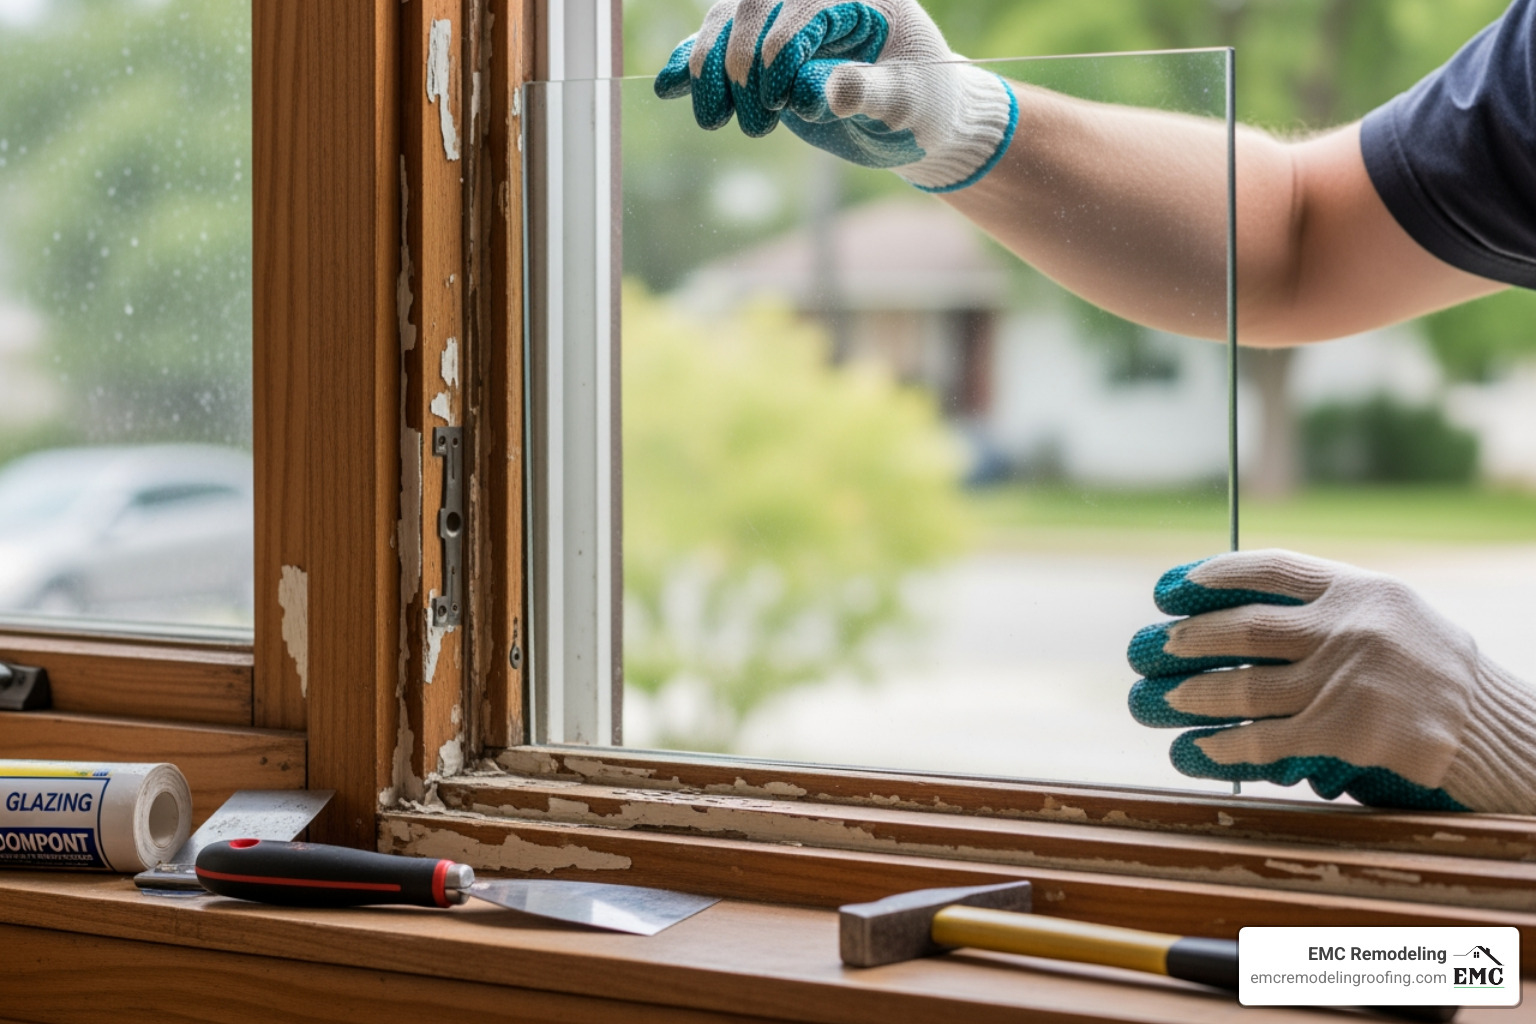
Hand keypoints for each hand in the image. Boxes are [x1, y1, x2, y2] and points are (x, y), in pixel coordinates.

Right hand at [653, 0, 1017, 192]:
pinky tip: (667, 85)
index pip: (807, 2)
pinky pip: (719, 44)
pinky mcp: (763, 47)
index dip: (784, 43)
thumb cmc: (921, 106)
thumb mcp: (908, 103)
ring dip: (710, 66)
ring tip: (712, 118)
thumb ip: (872, 94)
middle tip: (744, 110)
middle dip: (739, 55)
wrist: (912, 119)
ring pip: (730, 21)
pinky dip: (692, 63)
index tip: (777, 93)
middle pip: (757, 3)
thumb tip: (829, 93)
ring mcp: (786, 19)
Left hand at [1127, 549, 1535, 813]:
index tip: (1176, 586)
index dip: (1215, 574)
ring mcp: (1344, 679)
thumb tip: (1247, 608)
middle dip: (1191, 638)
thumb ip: (1333, 606)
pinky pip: (1265, 738)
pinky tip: (1198, 749)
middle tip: (1158, 646)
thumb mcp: (1395, 614)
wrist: (1495, 730)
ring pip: (1244, 687)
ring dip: (1195, 695)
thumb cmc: (1438, 674)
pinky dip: (1224, 746)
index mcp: (1359, 588)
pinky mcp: (1343, 730)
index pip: (1270, 568)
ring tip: (1163, 699)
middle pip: (1244, 628)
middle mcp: (1347, 627)